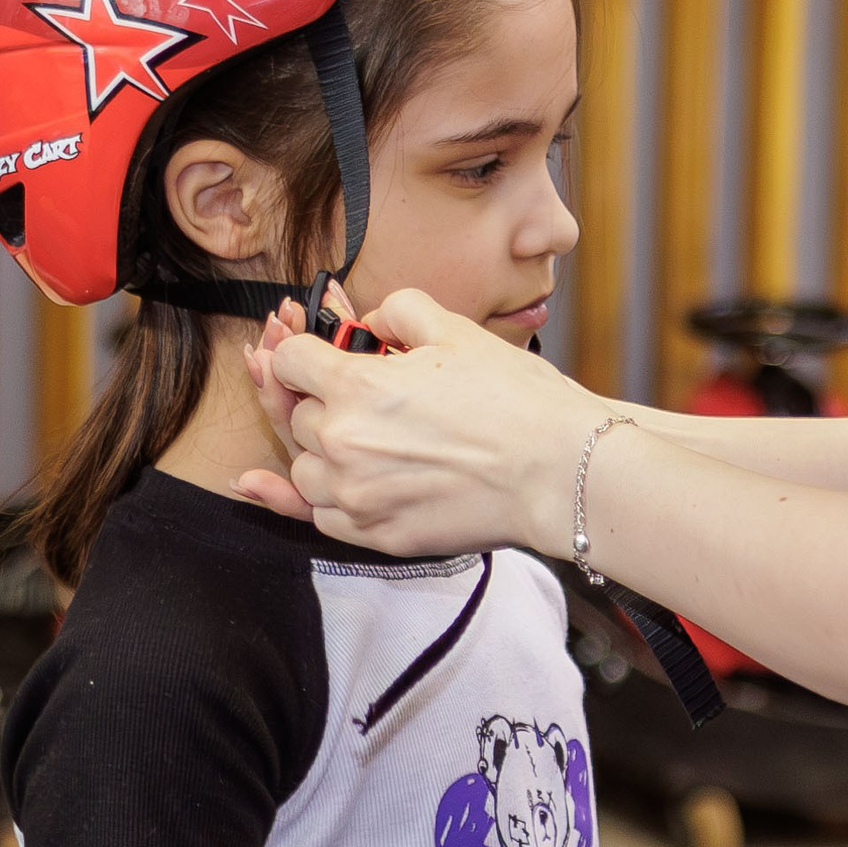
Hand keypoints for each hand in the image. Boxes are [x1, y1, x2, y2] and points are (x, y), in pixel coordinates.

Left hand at [238, 288, 590, 557]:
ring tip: (357, 440)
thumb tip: (374, 322)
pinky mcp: (376, 535)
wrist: (558, 472)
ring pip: (303, 469)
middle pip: (296, 415)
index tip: (317, 354)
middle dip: (319, 400)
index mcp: (355, 386)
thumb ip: (399, 311)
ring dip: (320, 451)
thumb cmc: (516, 402)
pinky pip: (319, 517)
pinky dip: (322, 498)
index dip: (301, 350)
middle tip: (353, 394)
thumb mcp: (456, 331)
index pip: (289, 360)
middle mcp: (342, 443)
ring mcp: (355, 495)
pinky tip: (316, 485)